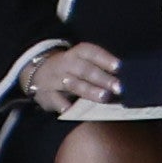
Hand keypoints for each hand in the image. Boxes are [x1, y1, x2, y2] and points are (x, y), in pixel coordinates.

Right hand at [13, 44, 127, 120]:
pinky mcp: (46, 94)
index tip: (120, 66)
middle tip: (119, 87)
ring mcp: (54, 79)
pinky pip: (56, 100)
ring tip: (104, 97)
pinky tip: (72, 110)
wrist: (36, 73)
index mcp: (75, 54)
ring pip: (72, 84)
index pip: (90, 52)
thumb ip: (99, 68)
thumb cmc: (69, 70)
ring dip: (89, 90)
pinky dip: (63, 105)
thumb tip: (126, 78)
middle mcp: (64, 64)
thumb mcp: (80, 62)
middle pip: (84, 69)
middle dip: (102, 78)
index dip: (104, 58)